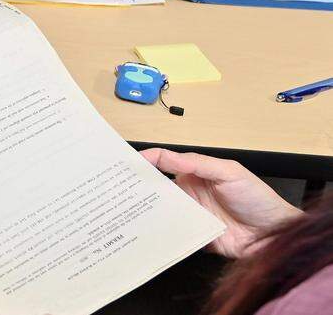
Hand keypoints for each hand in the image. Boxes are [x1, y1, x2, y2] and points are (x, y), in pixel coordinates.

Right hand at [140, 148, 301, 257]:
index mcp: (195, 174)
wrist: (275, 235)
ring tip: (124, 210)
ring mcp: (190, 216)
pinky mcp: (193, 236)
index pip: (164, 164)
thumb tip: (163, 155)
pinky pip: (172, 233)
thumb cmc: (257, 198)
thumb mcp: (229, 173)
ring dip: (147, 211)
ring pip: (161, 211)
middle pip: (158, 189)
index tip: (125, 163)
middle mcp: (189, 193)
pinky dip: (160, 233)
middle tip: (116, 188)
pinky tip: (146, 232)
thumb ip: (197, 163)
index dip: (146, 161)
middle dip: (139, 188)